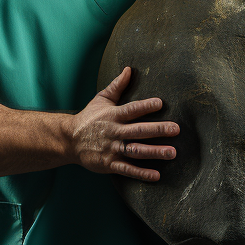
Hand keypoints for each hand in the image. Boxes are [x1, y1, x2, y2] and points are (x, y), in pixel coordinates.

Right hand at [71, 66, 178, 181]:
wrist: (69, 140)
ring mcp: (112, 149)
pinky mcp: (109, 164)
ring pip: (136, 151)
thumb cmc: (89, 118)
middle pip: (138, 131)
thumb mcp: (101, 100)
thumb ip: (117, 86)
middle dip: (158, 130)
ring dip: (155, 152)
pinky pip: (127, 169)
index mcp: (112, 115)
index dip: (145, 106)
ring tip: (172, 153)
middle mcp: (114, 132)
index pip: (131, 109)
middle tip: (176, 129)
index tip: (160, 103)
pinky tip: (156, 175)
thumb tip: (129, 69)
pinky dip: (141, 173)